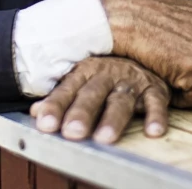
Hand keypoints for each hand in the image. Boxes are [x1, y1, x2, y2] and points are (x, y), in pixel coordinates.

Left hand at [30, 57, 169, 143]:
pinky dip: (155, 116)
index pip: (66, 90)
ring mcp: (130, 81)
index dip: (55, 106)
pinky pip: (156, 102)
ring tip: (104, 138)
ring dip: (113, 120)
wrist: (139, 53)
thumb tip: (35, 113)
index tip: (45, 125)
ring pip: (120, 101)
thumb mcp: (80, 81)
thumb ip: (60, 97)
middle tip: (72, 133)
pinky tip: (152, 132)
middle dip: (82, 113)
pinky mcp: (154, 89)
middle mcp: (106, 74)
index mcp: (84, 72)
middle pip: (92, 94)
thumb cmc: (104, 74)